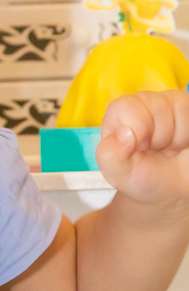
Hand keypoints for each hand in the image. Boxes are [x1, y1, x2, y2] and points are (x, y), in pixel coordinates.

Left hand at [97, 90, 188, 206]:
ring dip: (177, 138)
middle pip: (157, 106)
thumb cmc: (144, 177)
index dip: (138, 131)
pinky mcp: (188, 108)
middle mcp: (144, 102)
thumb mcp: (118, 174)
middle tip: (156, 150)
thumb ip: (109, 156)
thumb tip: (124, 134)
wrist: (173, 189)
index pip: (128, 107)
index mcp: (120, 114)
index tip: (139, 148)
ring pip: (180, 108)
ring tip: (170, 148)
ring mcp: (170, 103)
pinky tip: (182, 144)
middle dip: (160, 137)